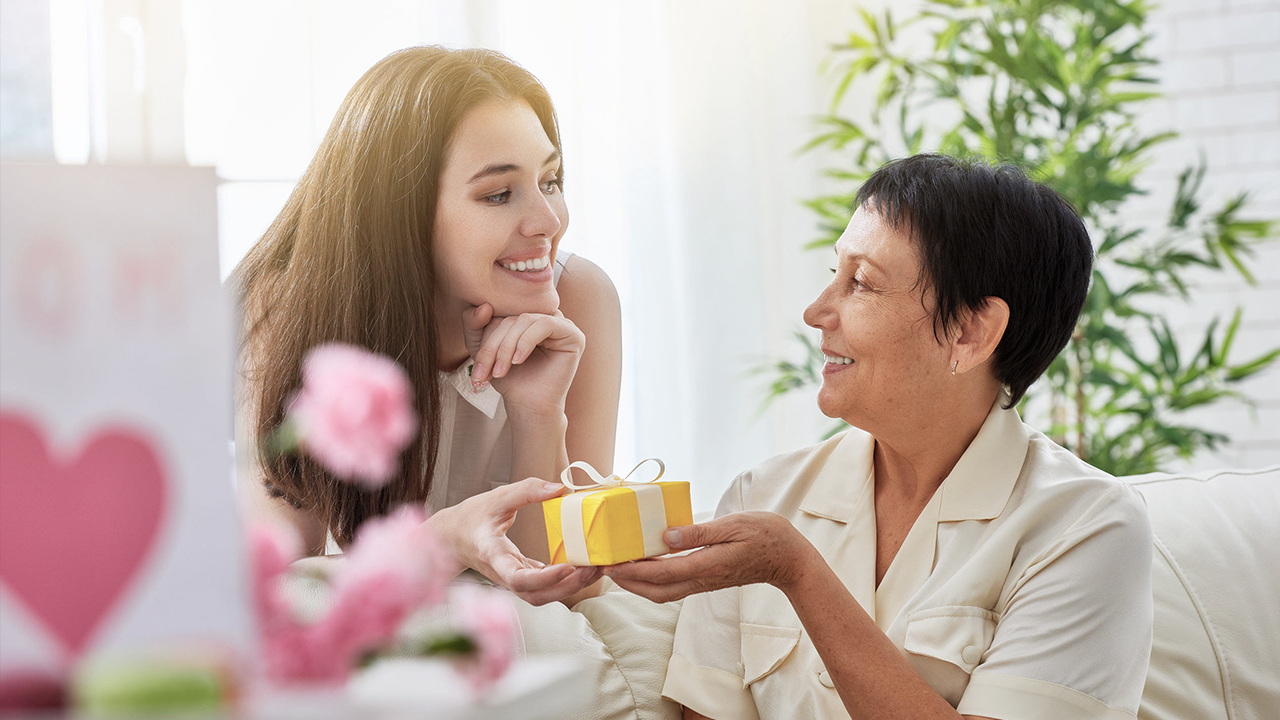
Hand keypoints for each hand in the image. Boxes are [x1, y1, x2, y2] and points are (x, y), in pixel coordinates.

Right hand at [429, 478, 601, 605]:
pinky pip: (543, 587)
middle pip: (536, 595)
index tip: (567, 567)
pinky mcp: (520, 577)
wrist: (451, 537)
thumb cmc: (471, 517)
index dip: (544, 578)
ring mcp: (512, 579)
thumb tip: (560, 488)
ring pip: (541, 596)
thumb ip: (528, 490)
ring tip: (593, 569)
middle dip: (566, 587)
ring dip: (569, 588)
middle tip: (592, 568)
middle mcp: (503, 574)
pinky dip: (564, 581)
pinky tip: (582, 567)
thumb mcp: (497, 497)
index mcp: (494, 556)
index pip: (518, 578)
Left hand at [463, 304, 584, 419]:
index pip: (501, 314)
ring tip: (501, 371)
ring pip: (525, 320)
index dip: (485, 337)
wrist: (528, 406)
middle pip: (512, 318)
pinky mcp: (574, 335)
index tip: (477, 368)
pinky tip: (519, 361)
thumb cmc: (511, 380)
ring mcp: (562, 325)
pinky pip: (546, 324)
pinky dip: (527, 341)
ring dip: (507, 347)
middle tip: (484, 372)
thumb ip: (474, 325)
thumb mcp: (483, 350)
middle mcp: (546, 318)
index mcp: (528, 318)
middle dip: (494, 346)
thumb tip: (484, 306)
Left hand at [602, 512, 813, 602]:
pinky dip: (652, 581)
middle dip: (627, 583)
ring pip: (663, 593)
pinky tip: (645, 567)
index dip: (633, 570)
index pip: (662, 572)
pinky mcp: (706, 581)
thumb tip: (666, 536)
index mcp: (707, 565)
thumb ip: (700, 532)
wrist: (789, 559)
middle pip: (656, 591)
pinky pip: (673, 587)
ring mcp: (704, 583)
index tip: (611, 563)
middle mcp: (702, 579)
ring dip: (637, 585)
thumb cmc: (765, 536)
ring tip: (618, 569)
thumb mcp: (734, 525)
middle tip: (604, 568)